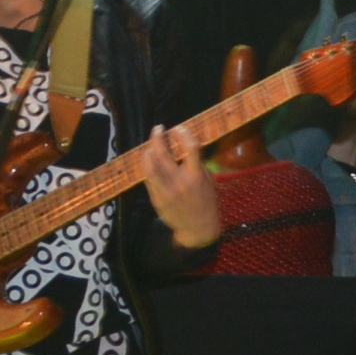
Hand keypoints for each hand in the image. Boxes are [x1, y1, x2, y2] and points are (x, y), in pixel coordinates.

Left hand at [141, 126, 220, 248]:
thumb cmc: (206, 201)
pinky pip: (149, 178)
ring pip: (150, 166)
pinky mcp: (156, 198)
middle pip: (163, 154)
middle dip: (157, 138)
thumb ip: (196, 165)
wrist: (198, 227)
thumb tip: (183, 146)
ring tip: (151, 145)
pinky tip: (150, 162)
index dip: (183, 134)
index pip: (190, 148)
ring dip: (149, 151)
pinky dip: (148, 167)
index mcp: (197, 176)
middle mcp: (180, 182)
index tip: (178, 127)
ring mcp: (166, 191)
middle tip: (158, 129)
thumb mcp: (207, 180)